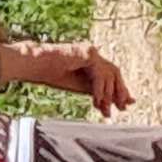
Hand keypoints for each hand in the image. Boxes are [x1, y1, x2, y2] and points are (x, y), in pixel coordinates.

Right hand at [0, 36, 132, 112]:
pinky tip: (96, 101)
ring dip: (109, 93)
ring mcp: (91, 51)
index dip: (119, 89)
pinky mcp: (88, 53)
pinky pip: (100, 72)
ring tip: (106, 109)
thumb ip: (94, 91)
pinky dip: (100, 88)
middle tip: (124, 107)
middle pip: (115, 72)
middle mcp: (94, 54)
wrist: (34, 65)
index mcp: (91, 61)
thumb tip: (109, 104)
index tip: (126, 104)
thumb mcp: (77, 86)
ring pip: (110, 73)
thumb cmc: (50, 74)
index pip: (111, 74)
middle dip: (120, 91)